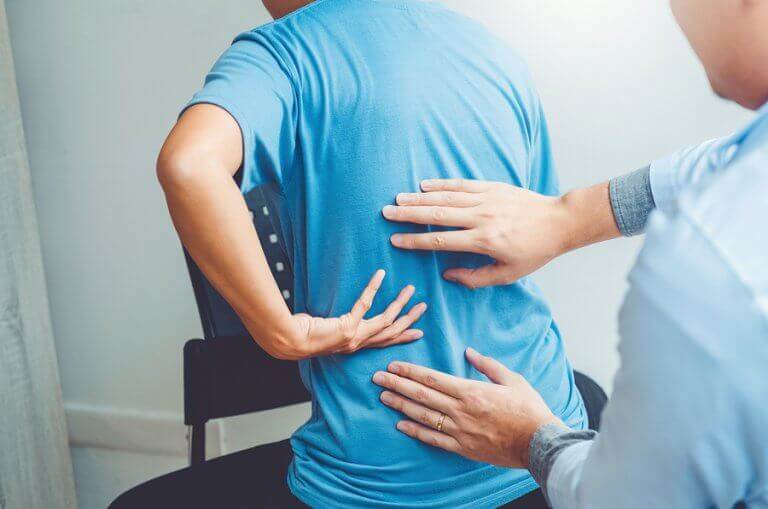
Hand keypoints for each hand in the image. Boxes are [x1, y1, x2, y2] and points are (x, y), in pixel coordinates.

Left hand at [292, 270, 427, 356]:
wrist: (289, 341)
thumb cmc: (300, 335)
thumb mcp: (326, 331)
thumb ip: (339, 325)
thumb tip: (339, 316)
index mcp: (354, 346)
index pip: (384, 342)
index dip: (402, 337)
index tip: (418, 332)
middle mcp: (358, 344)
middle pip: (392, 333)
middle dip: (409, 320)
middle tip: (423, 308)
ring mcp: (354, 336)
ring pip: (386, 320)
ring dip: (400, 304)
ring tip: (411, 290)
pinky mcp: (347, 326)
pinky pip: (365, 303)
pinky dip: (373, 288)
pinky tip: (380, 274)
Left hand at [372, 348, 561, 468]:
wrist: (539, 442)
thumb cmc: (529, 408)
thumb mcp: (512, 379)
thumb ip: (487, 365)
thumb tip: (469, 352)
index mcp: (471, 391)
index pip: (432, 378)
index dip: (410, 371)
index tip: (393, 365)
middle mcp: (461, 410)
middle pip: (421, 395)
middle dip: (397, 385)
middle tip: (377, 378)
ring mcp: (460, 431)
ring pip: (423, 415)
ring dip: (401, 405)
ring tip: (383, 397)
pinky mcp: (463, 447)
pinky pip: (433, 439)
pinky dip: (415, 431)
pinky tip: (401, 424)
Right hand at [383, 179, 616, 287]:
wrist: (559, 222)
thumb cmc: (534, 252)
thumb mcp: (508, 274)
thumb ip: (476, 277)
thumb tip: (447, 275)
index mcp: (485, 241)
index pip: (441, 241)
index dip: (415, 241)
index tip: (395, 239)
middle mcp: (482, 218)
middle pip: (438, 215)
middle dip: (409, 214)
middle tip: (386, 213)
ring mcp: (487, 200)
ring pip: (446, 197)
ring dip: (420, 198)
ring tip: (398, 198)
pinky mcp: (492, 187)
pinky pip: (462, 184)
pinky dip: (442, 184)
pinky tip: (424, 185)